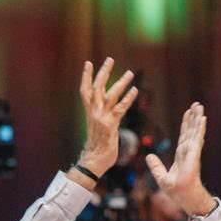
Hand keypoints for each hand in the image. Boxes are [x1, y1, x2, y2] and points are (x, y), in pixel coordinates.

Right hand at [75, 58, 137, 176]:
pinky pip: (120, 108)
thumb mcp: (97, 127)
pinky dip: (128, 99)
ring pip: (110, 95)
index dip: (86, 76)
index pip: (85, 90)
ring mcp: (102, 118)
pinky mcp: (111, 125)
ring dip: (121, 82)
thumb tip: (108, 111)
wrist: (93, 162)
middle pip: (97, 87)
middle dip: (103, 72)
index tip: (89, 63)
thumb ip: (102, 116)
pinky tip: (135, 90)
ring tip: (130, 73)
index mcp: (89, 112)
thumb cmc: (97, 146)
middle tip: (110, 59)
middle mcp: (94, 112)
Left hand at [145, 102, 214, 215]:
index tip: (188, 113)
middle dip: (194, 117)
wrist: (185, 198)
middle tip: (197, 104)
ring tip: (200, 106)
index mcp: (182, 155)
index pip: (184, 136)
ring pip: (195, 131)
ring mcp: (192, 152)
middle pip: (191, 130)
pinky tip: (202, 118)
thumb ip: (155, 166)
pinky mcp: (194, 155)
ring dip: (197, 119)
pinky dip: (199, 128)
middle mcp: (188, 151)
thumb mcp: (161, 178)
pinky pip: (197, 138)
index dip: (186, 124)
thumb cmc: (177, 192)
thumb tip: (148, 156)